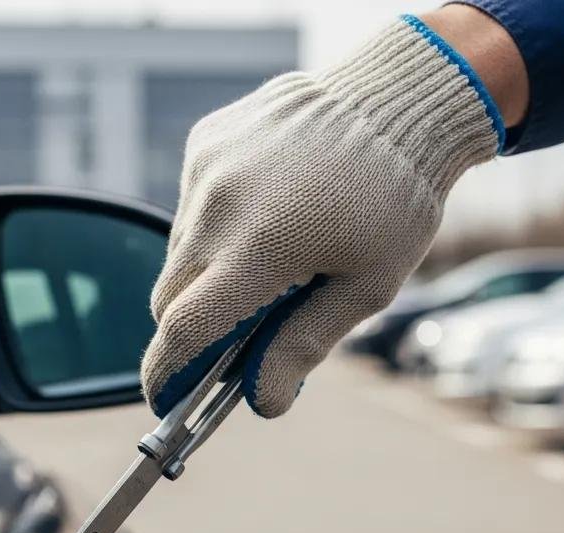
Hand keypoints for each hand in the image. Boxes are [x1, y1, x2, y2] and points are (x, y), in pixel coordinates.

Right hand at [140, 14, 501, 418]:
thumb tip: (263, 401)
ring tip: (265, 271)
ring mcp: (206, 166)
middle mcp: (218, 204)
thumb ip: (304, 346)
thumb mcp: (366, 287)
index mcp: (260, 246)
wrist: (398, 99)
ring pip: (178, 253)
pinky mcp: (205, 142)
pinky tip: (264, 220)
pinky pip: (190, 208)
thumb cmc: (396, 198)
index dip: (167, 374)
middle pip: (169, 296)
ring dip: (205, 279)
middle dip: (190, 330)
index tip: (165, 399)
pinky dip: (213, 232)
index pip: (184, 329)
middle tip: (230, 344)